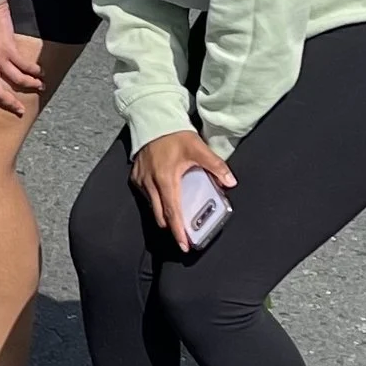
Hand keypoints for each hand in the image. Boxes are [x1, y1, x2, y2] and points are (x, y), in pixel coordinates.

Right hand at [131, 127, 234, 251]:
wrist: (152, 120)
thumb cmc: (174, 135)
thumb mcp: (198, 148)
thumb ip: (216, 166)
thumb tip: (231, 182)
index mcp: (166, 179)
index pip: (172, 212)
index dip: (178, 231)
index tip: (184, 245)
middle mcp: (150, 183)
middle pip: (160, 215)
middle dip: (172, 227)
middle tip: (183, 236)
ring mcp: (140, 180)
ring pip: (151, 206)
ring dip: (164, 214)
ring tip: (176, 218)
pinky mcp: (135, 176)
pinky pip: (145, 196)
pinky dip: (155, 201)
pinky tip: (165, 198)